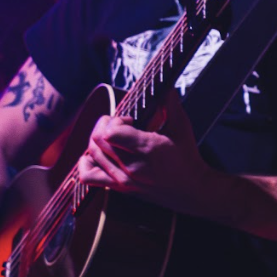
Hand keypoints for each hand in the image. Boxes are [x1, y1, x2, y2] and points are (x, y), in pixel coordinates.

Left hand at [78, 104, 226, 217]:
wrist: (190, 189)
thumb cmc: (187, 157)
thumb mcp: (182, 128)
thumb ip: (171, 105)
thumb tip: (166, 87)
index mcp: (147, 149)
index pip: (111, 133)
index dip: (116, 121)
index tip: (130, 120)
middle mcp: (132, 166)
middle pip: (98, 140)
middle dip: (104, 125)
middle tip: (119, 123)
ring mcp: (123, 179)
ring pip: (92, 154)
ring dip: (97, 140)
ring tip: (112, 137)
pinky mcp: (119, 188)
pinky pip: (88, 176)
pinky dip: (85, 163)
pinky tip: (95, 155)